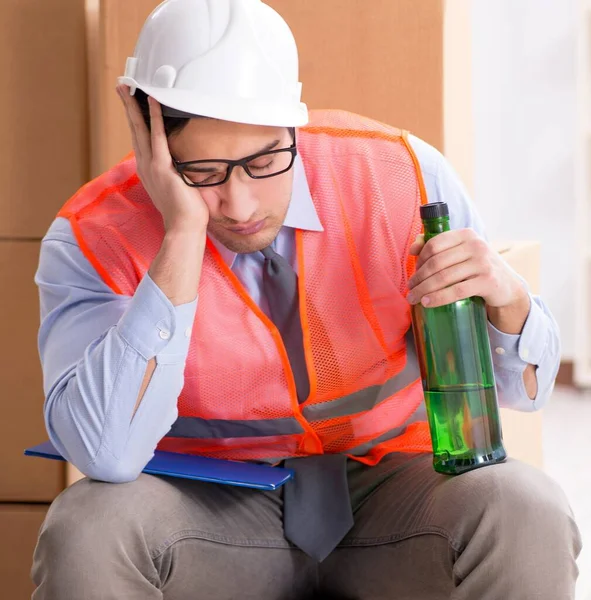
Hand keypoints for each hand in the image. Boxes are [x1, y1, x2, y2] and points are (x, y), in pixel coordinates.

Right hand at [116, 85, 208, 234]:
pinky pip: (158, 137)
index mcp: (147, 170)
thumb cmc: (185, 211)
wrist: (183, 227)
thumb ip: (176, 171)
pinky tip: (153, 101)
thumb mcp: (177, 186)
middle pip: (133, 130)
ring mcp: (151, 166)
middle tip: (122, 87)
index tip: (131, 104)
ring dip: (134, 107)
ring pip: (139, 129)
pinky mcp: (162, 167)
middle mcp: (145, 166)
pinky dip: (155, 118)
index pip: (139, 139)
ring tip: (129, 88)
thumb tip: (185, 161)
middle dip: (127, 107)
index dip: (134, 120)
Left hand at [407, 228, 526, 308]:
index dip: (419, 260)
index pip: (434, 244)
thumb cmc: (477, 267)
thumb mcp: (461, 252)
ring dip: (424, 289)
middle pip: (437, 262)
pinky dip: (439, 298)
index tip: (413, 272)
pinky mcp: (487, 281)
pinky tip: (427, 303)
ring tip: (414, 298)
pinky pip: (457, 291)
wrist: (507, 285)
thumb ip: (438, 246)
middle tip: (410, 289)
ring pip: (444, 277)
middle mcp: (476, 245)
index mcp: (466, 235)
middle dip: (419, 277)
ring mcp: (483, 263)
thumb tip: (412, 249)